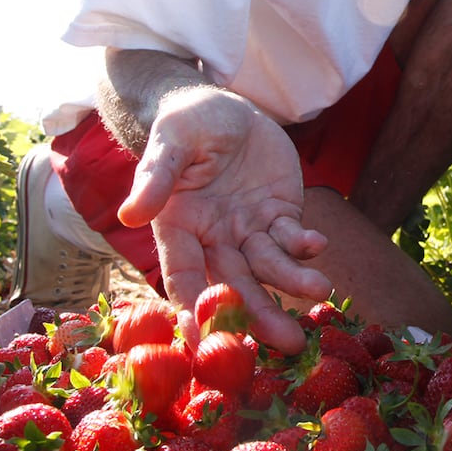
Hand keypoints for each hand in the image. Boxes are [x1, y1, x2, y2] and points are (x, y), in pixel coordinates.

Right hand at [117, 86, 331, 354]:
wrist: (223, 107)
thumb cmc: (187, 123)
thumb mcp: (171, 140)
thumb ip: (156, 176)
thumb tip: (131, 213)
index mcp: (178, 228)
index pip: (185, 278)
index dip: (195, 310)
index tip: (206, 341)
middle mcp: (214, 239)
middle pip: (236, 285)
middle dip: (261, 315)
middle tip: (288, 343)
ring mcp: (248, 230)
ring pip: (270, 267)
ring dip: (294, 282)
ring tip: (320, 289)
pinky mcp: (278, 214)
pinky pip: (292, 237)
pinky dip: (305, 245)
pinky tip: (317, 245)